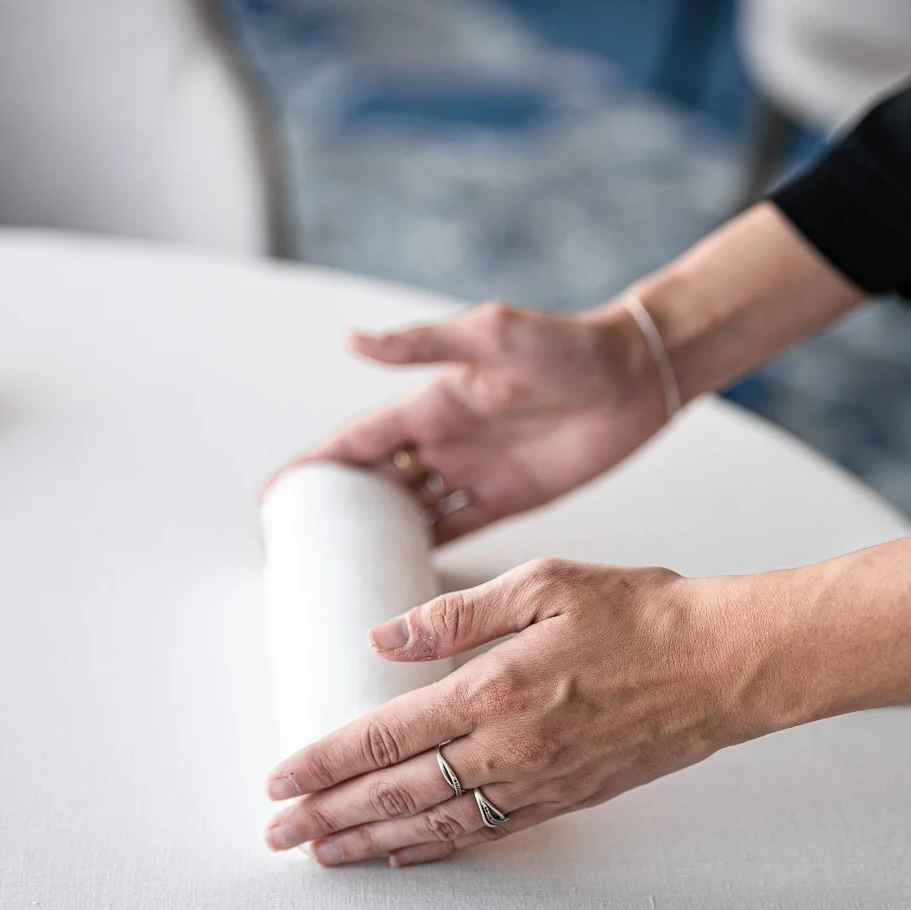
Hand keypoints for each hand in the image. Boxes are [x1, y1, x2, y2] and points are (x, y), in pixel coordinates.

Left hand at [263, 557, 764, 866]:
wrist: (724, 664)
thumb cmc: (642, 613)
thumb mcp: (545, 583)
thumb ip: (455, 614)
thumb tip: (381, 639)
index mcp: (494, 688)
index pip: (385, 736)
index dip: (325, 761)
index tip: (279, 780)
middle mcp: (510, 747)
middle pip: (398, 793)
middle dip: (329, 816)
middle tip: (279, 835)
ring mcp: (540, 781)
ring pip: (437, 825)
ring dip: (373, 843)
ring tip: (324, 857)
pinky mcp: (568, 797)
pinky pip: (487, 833)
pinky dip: (437, 849)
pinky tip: (405, 855)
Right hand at [288, 301, 670, 544]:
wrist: (635, 376)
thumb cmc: (567, 345)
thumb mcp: (490, 335)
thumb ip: (423, 344)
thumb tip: (352, 341)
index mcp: (432, 402)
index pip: (359, 440)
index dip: (316, 465)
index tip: (275, 495)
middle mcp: (445, 439)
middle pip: (376, 481)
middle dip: (337, 509)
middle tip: (295, 548)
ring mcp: (475, 471)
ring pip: (410, 510)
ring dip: (376, 534)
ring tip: (336, 570)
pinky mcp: (509, 498)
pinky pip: (455, 529)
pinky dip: (426, 549)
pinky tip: (401, 574)